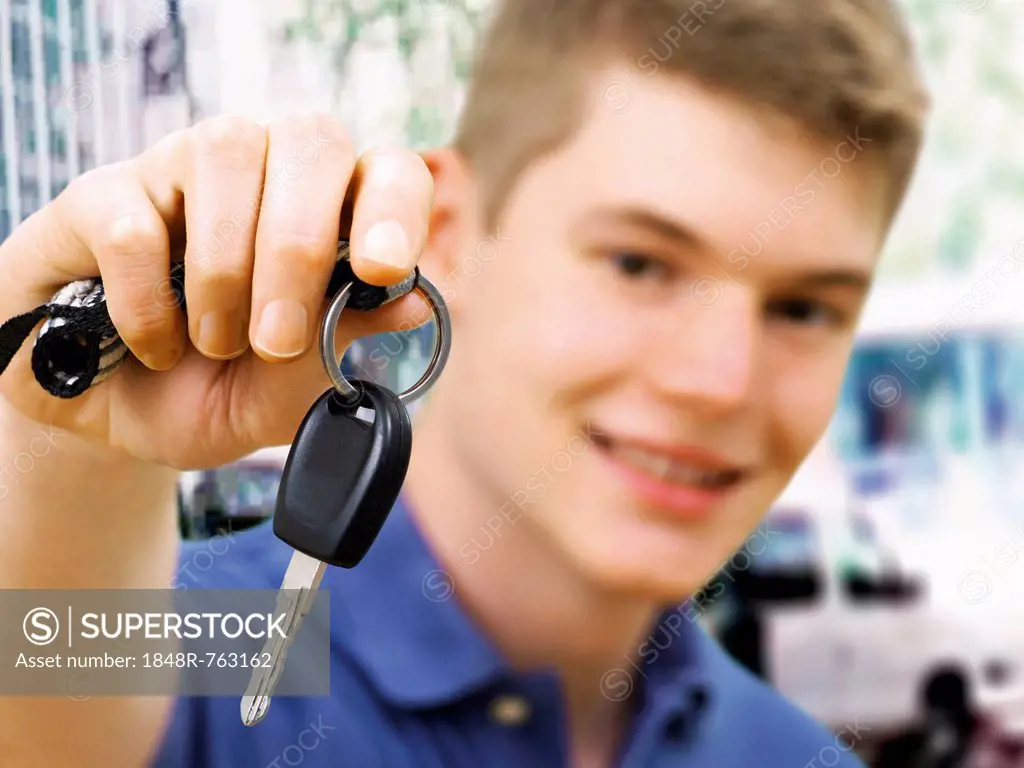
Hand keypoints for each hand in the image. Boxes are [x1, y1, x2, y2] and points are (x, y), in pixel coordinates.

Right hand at [0, 115, 433, 468]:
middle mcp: (263, 171)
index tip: (381, 269)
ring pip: (225, 152)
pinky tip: (155, 345)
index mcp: (328, 212)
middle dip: (301, 246)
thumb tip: (417, 302)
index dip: (395, 206)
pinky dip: (148, 300)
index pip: (387, 170)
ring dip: (228, 267)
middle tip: (278, 338)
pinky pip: (132, 220)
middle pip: (311, 140)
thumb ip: (346, 343)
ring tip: (217, 344)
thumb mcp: (288, 389)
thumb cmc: (215, 391)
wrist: (114, 420)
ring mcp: (179, 171)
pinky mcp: (98, 197)